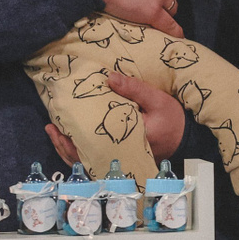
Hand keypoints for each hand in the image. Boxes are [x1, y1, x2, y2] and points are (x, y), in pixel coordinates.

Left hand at [43, 72, 185, 167]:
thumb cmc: (173, 120)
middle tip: (51, 128)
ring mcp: (120, 160)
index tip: (60, 122)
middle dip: (65, 143)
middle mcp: (121, 155)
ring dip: (68, 150)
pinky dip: (80, 154)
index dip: (74, 135)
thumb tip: (108, 77)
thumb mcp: (158, 100)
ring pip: (88, 161)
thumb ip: (134, 89)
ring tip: (54, 134)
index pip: (96, 142)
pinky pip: (95, 162)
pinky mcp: (121, 159)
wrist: (187, 138)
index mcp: (129, 141)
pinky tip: (69, 142)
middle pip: (86, 156)